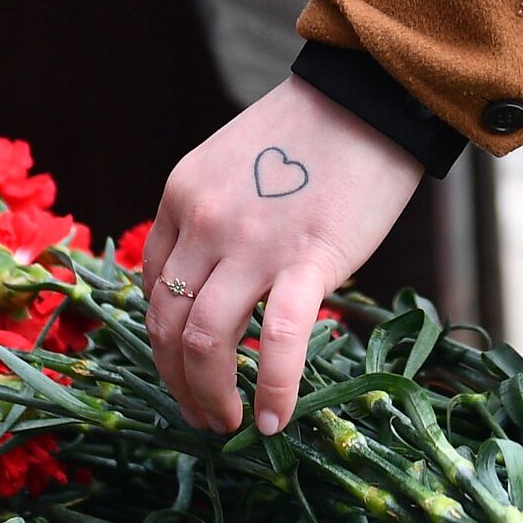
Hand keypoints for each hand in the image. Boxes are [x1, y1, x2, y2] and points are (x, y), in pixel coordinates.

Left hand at [143, 74, 422, 434]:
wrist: (369, 98)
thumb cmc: (310, 135)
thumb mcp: (232, 167)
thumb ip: (211, 219)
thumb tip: (212, 283)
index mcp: (180, 200)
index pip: (154, 288)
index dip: (163, 342)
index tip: (183, 370)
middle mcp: (202, 223)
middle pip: (167, 324)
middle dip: (177, 382)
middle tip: (199, 415)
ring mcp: (250, 243)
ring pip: (205, 341)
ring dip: (208, 396)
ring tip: (227, 424)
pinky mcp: (306, 260)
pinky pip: (277, 340)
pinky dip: (272, 389)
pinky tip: (274, 420)